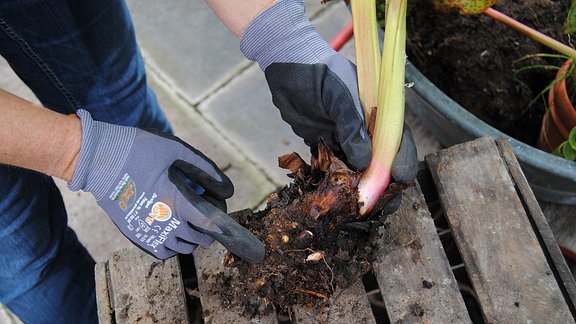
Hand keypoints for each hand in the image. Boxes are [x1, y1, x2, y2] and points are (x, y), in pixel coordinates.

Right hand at [68, 110, 263, 260]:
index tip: (226, 220)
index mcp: (176, 200)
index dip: (223, 225)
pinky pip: (163, 252)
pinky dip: (174, 246)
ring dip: (193, 237)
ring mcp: (149, 231)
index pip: (210, 224)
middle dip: (209, 227)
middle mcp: (164, 221)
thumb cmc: (139, 150)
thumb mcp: (176, 150)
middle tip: (206, 210)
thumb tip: (227, 188)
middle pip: (200, 238)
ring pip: (183, 247)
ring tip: (190, 218)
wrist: (99, 159)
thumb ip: (204, 168)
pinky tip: (173, 228)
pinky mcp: (136, 235)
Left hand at [241, 0, 417, 214]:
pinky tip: (336, 197)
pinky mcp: (327, 144)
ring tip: (357, 207)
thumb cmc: (315, 71)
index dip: (401, 162)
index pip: (397, 140)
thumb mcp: (337, 95)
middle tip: (375, 203)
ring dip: (359, 187)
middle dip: (381, 182)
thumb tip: (364, 161)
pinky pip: (336, 168)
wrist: (285, 64)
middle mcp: (366, 127)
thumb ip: (352, 127)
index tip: (399, 181)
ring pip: (360, 168)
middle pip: (381, 160)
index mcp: (377, 111)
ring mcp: (347, 137)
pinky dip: (337, 182)